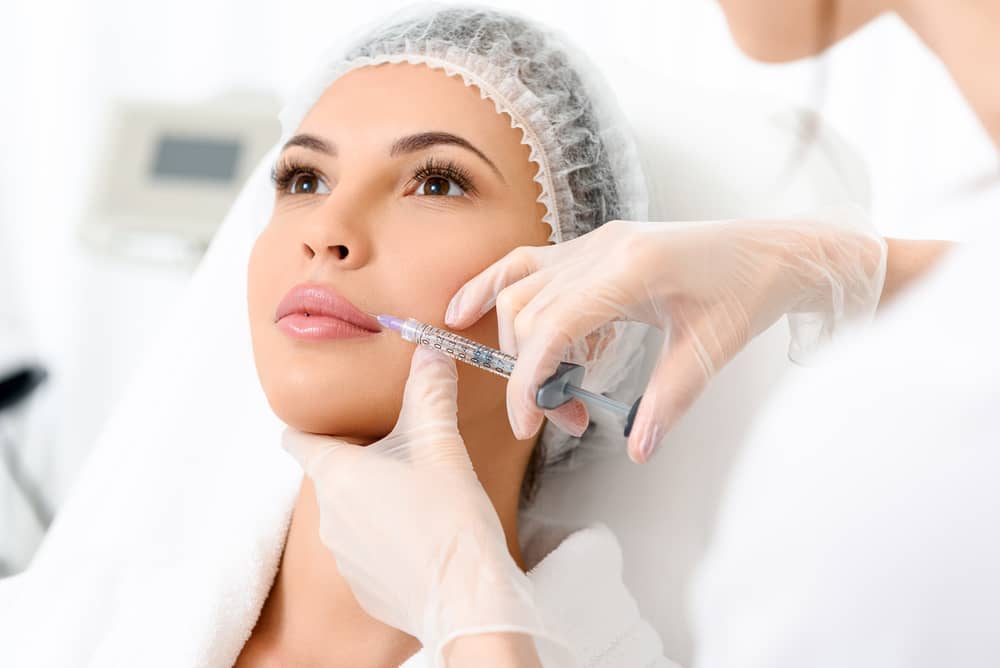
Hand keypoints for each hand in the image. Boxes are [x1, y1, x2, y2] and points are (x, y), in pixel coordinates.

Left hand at [282, 347, 570, 666]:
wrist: (467, 599)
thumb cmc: (450, 519)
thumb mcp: (441, 446)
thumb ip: (430, 393)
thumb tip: (428, 350)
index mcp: (337, 475)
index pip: (298, 442)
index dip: (307, 429)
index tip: (320, 423)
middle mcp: (329, 516)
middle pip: (333, 477)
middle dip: (361, 464)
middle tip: (401, 456)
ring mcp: (343, 557)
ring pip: (350, 516)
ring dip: (374, 504)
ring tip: (419, 501)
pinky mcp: (363, 588)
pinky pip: (367, 553)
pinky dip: (387, 542)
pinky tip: (423, 540)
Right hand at [444, 208, 886, 462]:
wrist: (771, 250)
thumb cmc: (747, 291)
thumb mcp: (712, 349)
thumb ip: (670, 399)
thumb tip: (637, 447)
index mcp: (631, 269)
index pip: (551, 328)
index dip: (528, 382)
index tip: (528, 425)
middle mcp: (602, 248)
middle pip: (527, 311)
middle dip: (532, 373)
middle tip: (569, 415)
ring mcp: (593, 243)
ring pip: (520, 287)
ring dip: (520, 341)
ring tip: (551, 385)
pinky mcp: (593, 248)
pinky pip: (529, 265)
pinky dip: (497, 290)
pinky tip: (469, 310)